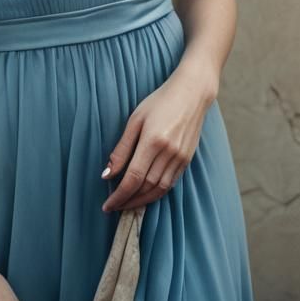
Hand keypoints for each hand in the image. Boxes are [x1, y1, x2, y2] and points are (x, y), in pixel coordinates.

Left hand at [100, 66, 215, 213]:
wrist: (192, 93)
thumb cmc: (159, 102)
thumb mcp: (135, 120)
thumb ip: (121, 149)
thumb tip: (107, 174)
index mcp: (153, 141)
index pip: (133, 178)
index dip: (119, 196)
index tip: (107, 205)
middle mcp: (169, 152)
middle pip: (146, 187)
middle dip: (128, 201)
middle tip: (114, 207)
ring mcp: (180, 157)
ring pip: (159, 189)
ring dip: (142, 201)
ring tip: (127, 204)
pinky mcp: (187, 159)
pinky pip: (170, 184)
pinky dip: (156, 193)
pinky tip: (145, 194)